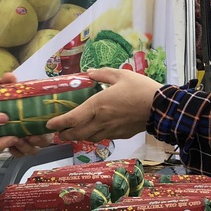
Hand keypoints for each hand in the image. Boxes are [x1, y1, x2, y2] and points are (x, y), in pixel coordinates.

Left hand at [47, 68, 162, 141]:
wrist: (160, 107)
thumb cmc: (140, 89)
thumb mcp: (121, 74)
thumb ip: (102, 74)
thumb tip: (89, 73)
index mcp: (98, 105)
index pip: (72, 118)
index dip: (59, 123)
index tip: (49, 124)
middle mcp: (101, 120)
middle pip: (77, 133)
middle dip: (65, 134)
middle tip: (58, 133)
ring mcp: (111, 130)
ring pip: (89, 138)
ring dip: (79, 137)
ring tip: (74, 133)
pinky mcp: (121, 135)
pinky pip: (103, 137)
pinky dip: (95, 136)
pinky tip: (96, 131)